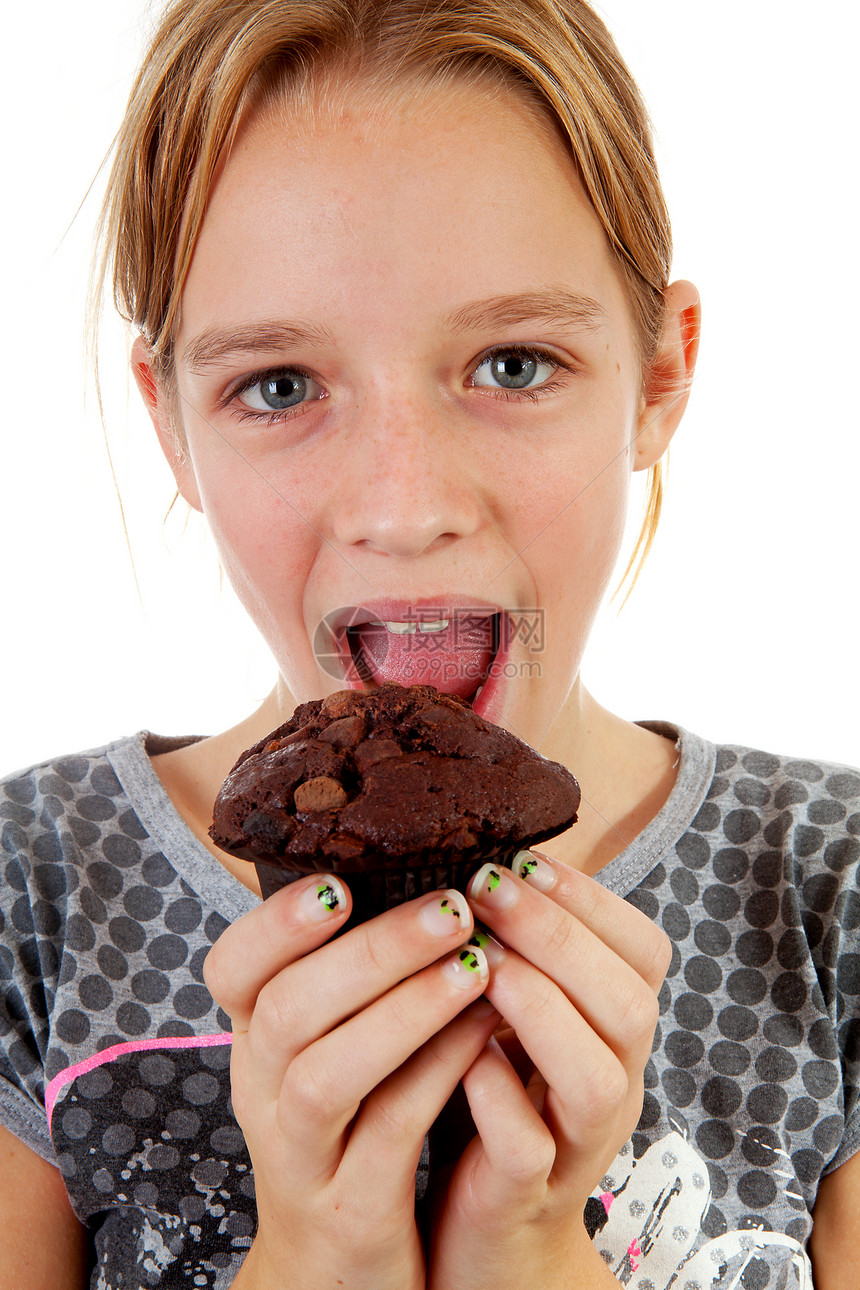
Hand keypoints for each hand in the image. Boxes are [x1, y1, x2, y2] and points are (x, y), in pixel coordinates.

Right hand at [203, 876, 497, 1289]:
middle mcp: (264, 1094)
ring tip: (475, 963)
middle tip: (451, 906)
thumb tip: (415, 866)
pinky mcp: (352, 1211)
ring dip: (405, 1010)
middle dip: (372, 951)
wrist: (336, 1273)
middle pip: (289, 1008)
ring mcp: (303, 1158)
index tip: (339, 881)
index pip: (231, 968)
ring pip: (329, 1073)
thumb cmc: (350, 1130)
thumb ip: (351, 977)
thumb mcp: (327, 1051)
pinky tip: (485, 1032)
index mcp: (256, 1041)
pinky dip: (437, 1074)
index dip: (275, 922)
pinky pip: (390, 1133)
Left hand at [427, 851, 670, 1289]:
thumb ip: (522, 955)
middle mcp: (613, 1085)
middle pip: (630, 1004)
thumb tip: (487, 858)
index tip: (522, 857)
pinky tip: (464, 1058)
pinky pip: (531, 1149)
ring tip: (480, 965)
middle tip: (486, 888)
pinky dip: (498, 1096)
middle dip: (557, 934)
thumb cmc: (495, 1102)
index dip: (588, 898)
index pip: (643, 952)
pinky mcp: (525, 1196)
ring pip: (597, 1078)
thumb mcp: (521, 1020)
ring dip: (539, 1008)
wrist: (491, 1239)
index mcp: (614, 1033)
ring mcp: (575, 1145)